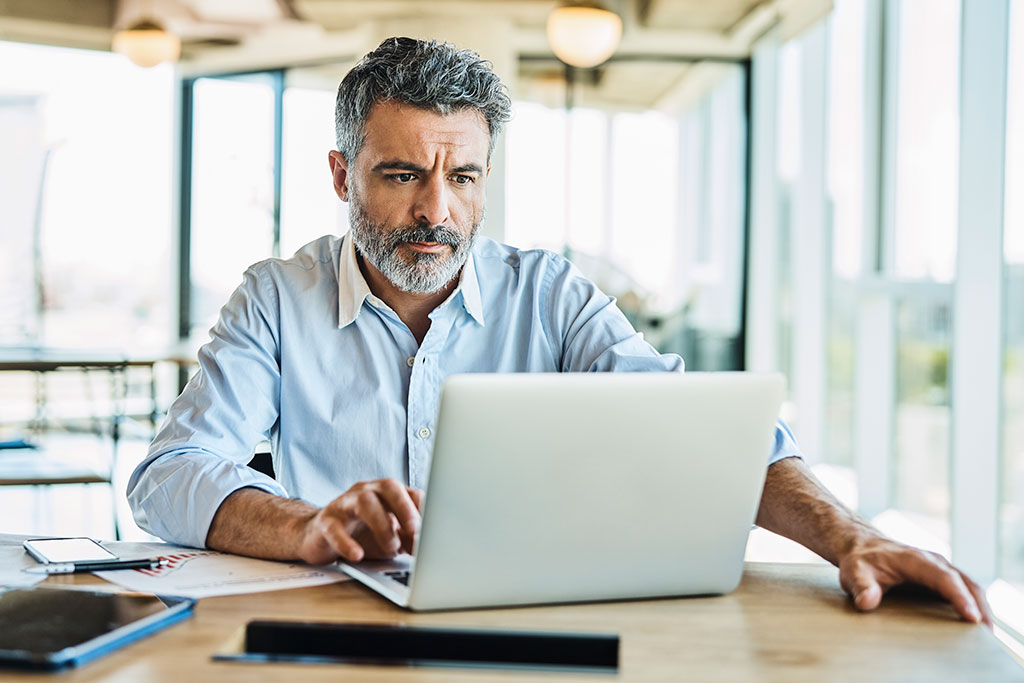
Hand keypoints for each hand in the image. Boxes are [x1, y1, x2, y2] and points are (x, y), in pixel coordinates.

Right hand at [297, 479, 421, 564]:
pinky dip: (347, 542)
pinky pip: (335, 528)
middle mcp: (367, 491)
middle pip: (389, 486)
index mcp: (387, 494)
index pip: (411, 493)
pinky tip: (357, 554)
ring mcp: (345, 504)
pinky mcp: (326, 521)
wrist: (320, 538)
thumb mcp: (390, 537)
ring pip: (364, 501)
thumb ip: (408, 538)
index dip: (423, 511)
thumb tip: (428, 548)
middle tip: (414, 530)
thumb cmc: (361, 534)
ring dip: (381, 524)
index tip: (433, 530)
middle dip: (405, 506)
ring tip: (391, 547)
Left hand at [838, 535, 992, 625]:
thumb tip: (867, 602)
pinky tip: (975, 625)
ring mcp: (940, 569)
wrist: (862, 546)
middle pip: (965, 582)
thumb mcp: (854, 572)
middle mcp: (933, 562)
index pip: (943, 577)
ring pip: (969, 586)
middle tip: (986, 633)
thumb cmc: (860, 561)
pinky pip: (964, 590)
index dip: (958, 596)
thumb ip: (861, 586)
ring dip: (981, 606)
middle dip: (978, 605)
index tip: (970, 616)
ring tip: (986, 634)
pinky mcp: (941, 579)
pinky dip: (973, 604)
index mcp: (915, 559)